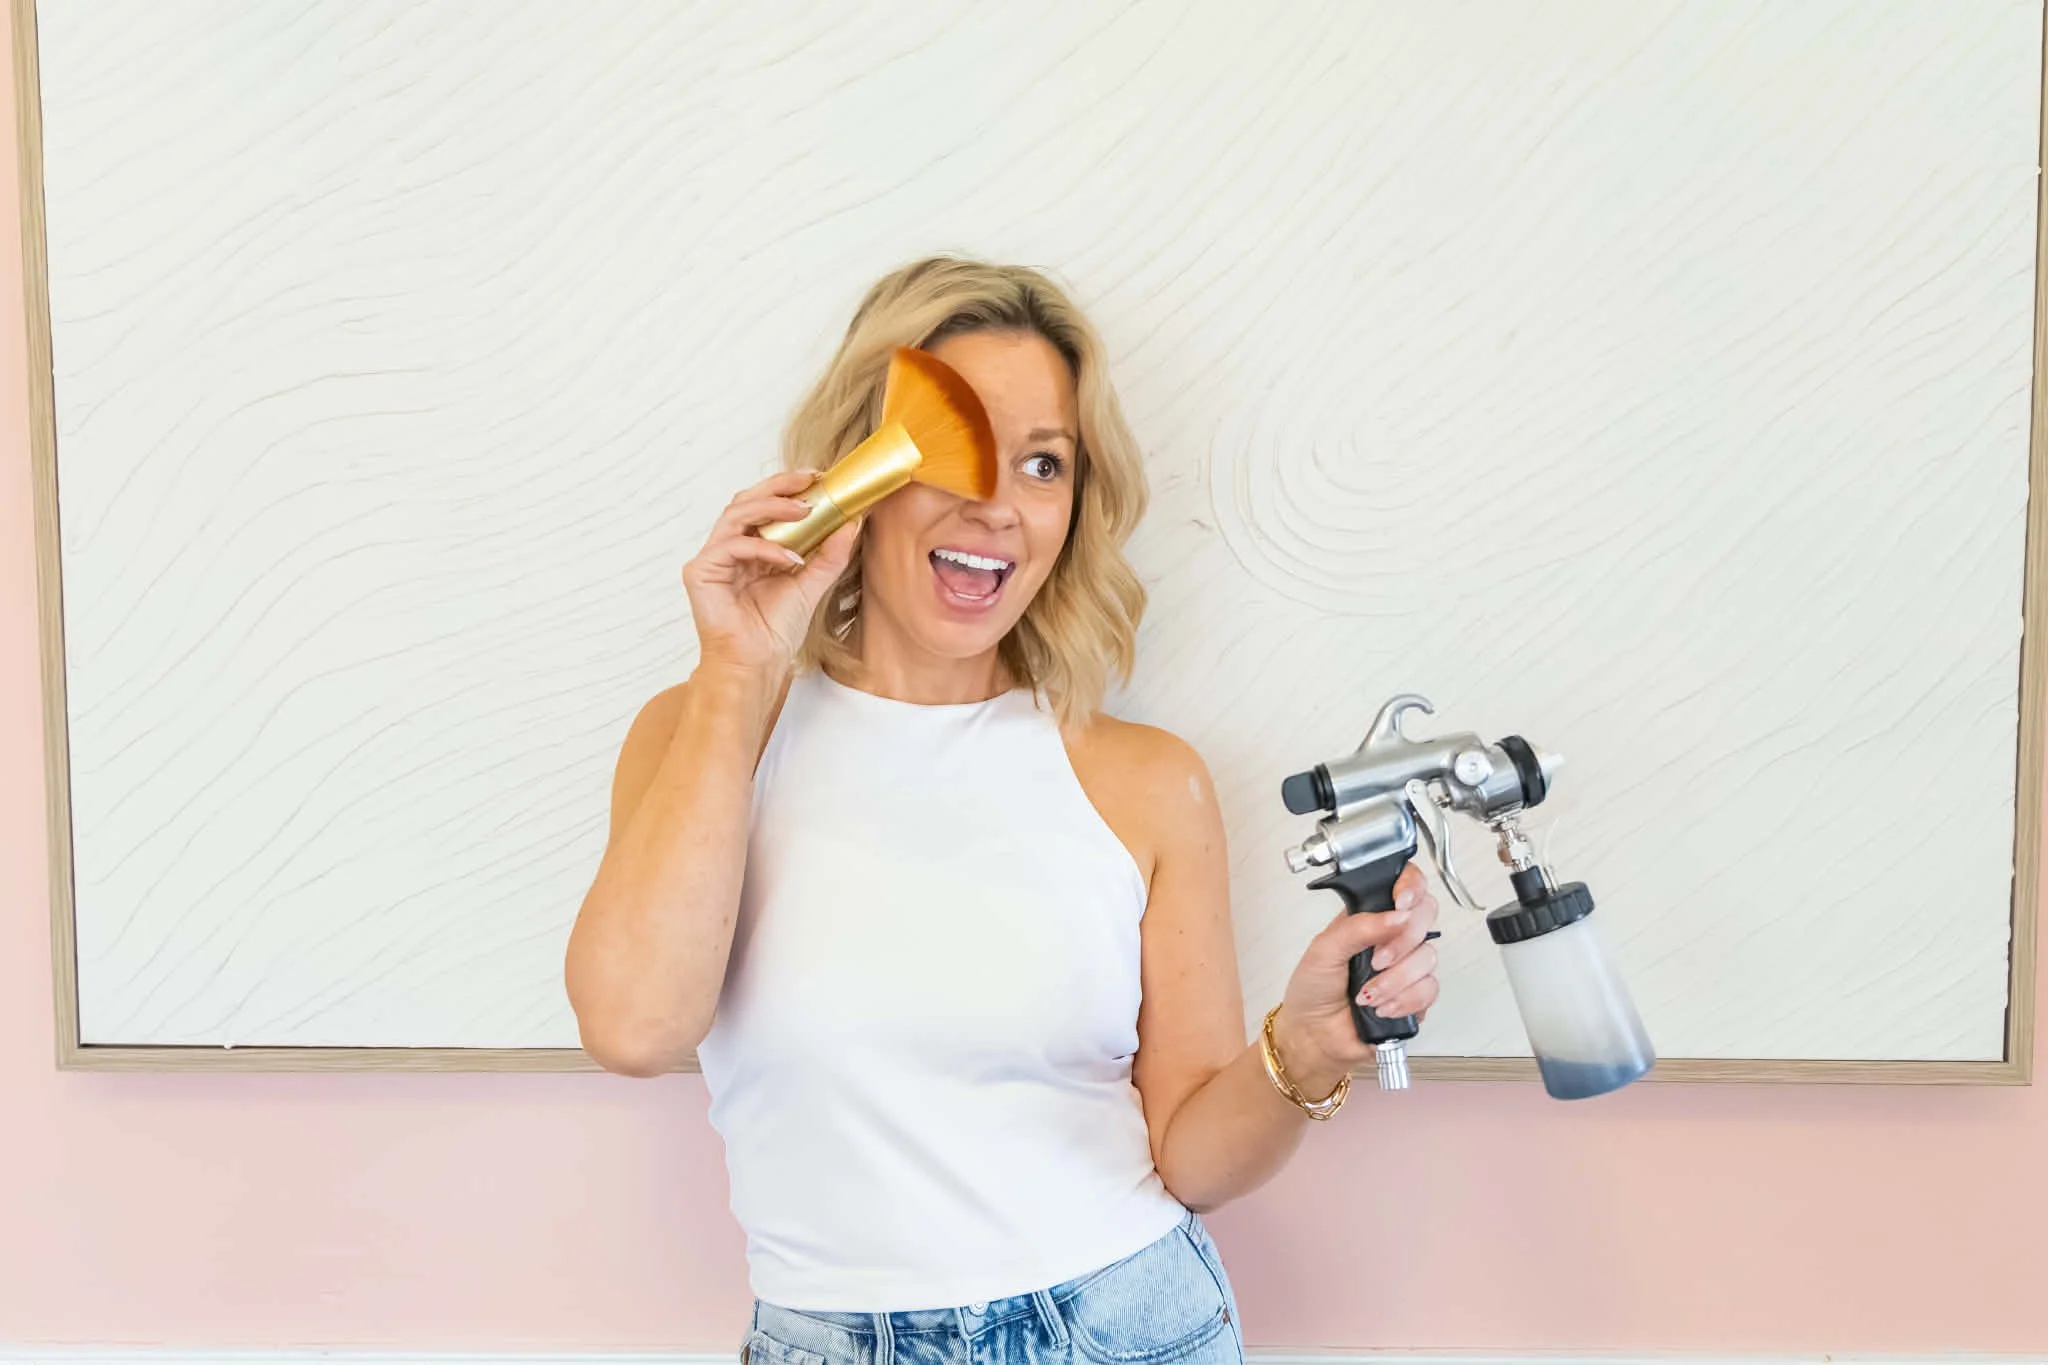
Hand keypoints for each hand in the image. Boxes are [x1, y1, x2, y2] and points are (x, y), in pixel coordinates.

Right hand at [681, 470, 860, 675]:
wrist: (758, 664)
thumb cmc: (775, 630)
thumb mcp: (812, 584)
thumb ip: (829, 554)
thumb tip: (852, 522)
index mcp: (750, 547)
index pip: (764, 505)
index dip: (787, 488)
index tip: (818, 478)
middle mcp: (728, 548)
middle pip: (746, 500)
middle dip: (779, 486)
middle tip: (810, 481)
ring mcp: (712, 559)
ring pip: (736, 514)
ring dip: (773, 508)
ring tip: (805, 511)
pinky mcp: (700, 572)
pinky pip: (732, 546)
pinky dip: (764, 547)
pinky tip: (790, 558)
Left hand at [1272, 861, 1441, 1094]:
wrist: (1314, 1036)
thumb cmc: (1312, 990)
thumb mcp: (1323, 949)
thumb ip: (1359, 927)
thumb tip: (1398, 915)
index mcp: (1371, 917)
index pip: (1406, 885)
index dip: (1412, 887)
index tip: (1402, 903)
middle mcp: (1393, 937)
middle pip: (1426, 917)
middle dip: (1402, 941)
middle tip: (1376, 960)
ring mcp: (1407, 967)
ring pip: (1428, 958)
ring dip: (1396, 980)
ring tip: (1367, 994)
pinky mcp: (1416, 996)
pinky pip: (1430, 990)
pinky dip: (1404, 1000)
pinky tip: (1381, 1008)